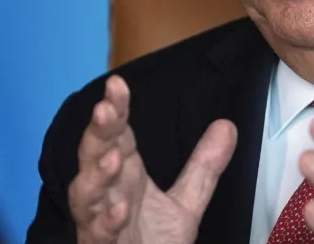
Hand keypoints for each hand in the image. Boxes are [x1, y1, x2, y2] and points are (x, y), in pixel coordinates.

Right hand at [68, 75, 237, 243]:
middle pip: (95, 156)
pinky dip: (105, 222)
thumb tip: (228, 125)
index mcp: (125, 175)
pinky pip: (98, 234)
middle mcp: (107, 193)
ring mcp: (98, 221)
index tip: (117, 84)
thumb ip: (203, 167)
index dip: (116, 109)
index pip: (118, 134)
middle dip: (98, 132)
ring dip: (96, 175)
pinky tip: (117, 210)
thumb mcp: (185, 204)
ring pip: (85, 194)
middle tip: (105, 109)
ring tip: (112, 157)